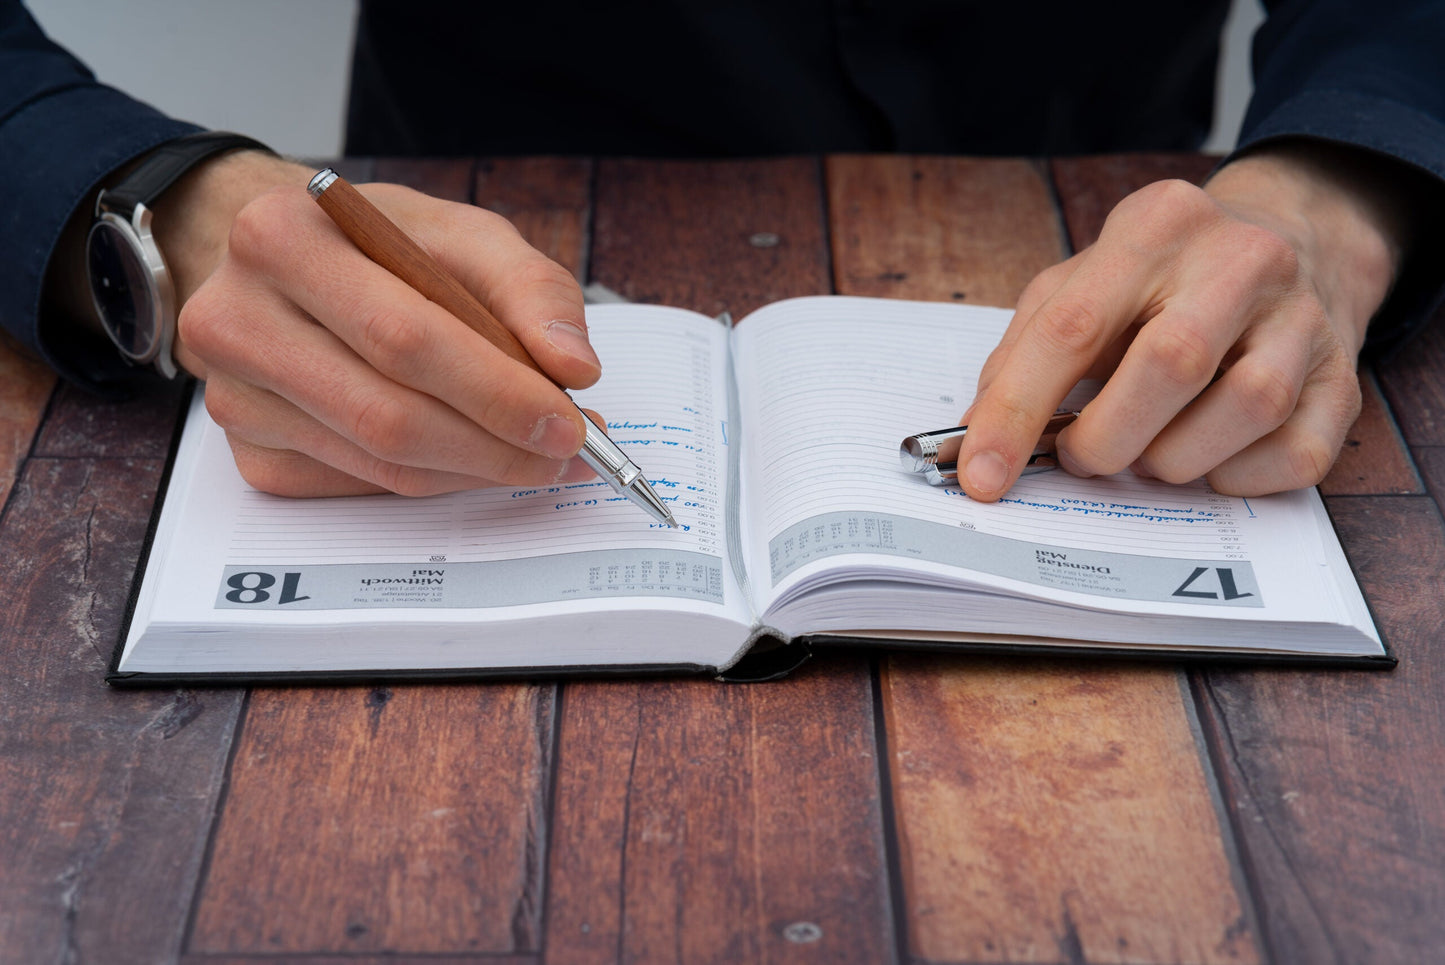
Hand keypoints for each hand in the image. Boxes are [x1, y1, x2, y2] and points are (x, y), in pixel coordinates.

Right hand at [153, 151, 600, 496]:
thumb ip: (531, 289)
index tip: (567, 420)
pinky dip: (431, 478)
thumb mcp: (460, 233)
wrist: (283, 258)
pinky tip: (470, 456)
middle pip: (388, 414)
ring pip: (377, 461)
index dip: (496, 391)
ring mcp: (234, 392)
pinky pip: (360, 484)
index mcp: (283, 238)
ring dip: (472, 470)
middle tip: (562, 450)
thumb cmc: (375, 243)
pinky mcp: (249, 446)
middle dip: (494, 445)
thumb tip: (574, 368)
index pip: (404, 336)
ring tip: (533, 453)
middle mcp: (238, 316)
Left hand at [955, 143, 1409, 499]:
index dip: (1017, 410)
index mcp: (1156, 226)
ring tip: (1149, 450)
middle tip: (1084, 457)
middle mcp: (1242, 259)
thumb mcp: (1081, 285)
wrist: (1294, 244)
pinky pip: (1295, 455)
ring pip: (1245, 410)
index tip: (981, 474)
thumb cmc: (1164, 279)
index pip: (1073, 325)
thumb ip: (1024, 354)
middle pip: (1171, 364)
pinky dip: (1236, 478)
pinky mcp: (1344, 377)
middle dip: (1107, 438)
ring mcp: (1304, 316)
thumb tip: (977, 441)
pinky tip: (1209, 457)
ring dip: (1175, 458)